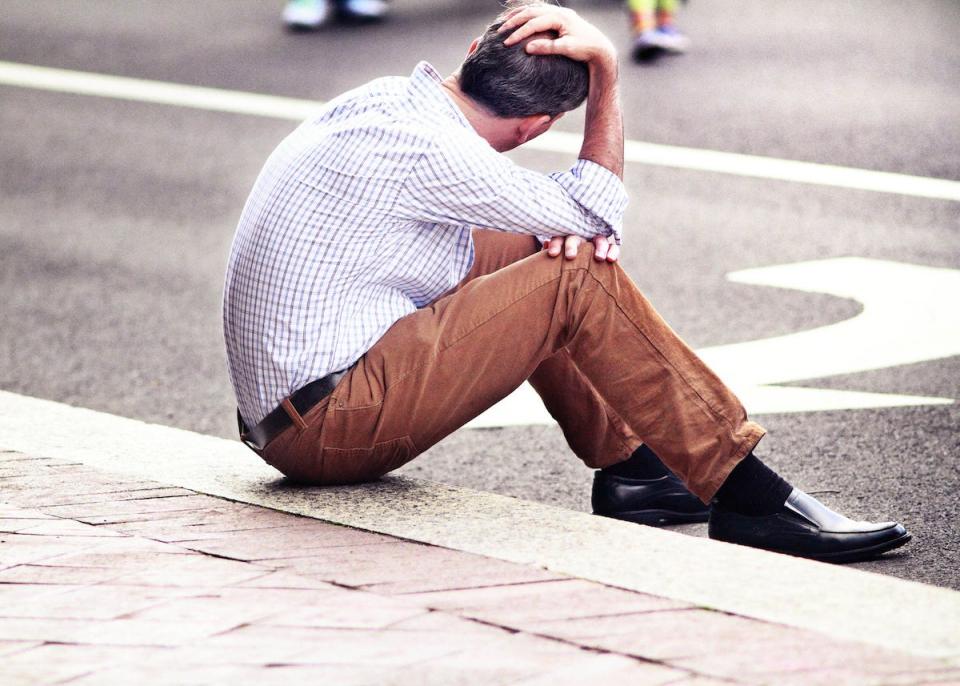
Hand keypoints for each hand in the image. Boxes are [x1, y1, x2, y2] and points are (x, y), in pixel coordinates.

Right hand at [499, 4, 616, 65]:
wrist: (600, 49)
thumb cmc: (585, 50)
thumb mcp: (566, 49)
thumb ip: (547, 47)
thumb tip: (527, 47)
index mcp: (560, 18)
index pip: (533, 23)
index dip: (518, 33)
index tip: (506, 43)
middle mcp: (559, 12)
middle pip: (530, 12)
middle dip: (513, 22)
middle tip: (500, 32)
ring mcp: (559, 13)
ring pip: (534, 9)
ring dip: (518, 15)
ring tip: (504, 23)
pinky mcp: (559, 18)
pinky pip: (539, 12)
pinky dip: (527, 15)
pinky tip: (518, 20)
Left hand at [543, 235, 619, 261]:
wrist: (582, 264)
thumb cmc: (564, 264)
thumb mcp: (557, 259)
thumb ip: (551, 251)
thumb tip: (545, 244)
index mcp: (566, 239)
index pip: (559, 237)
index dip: (556, 244)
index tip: (552, 254)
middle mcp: (581, 237)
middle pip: (577, 236)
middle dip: (573, 245)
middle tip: (570, 257)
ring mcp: (595, 241)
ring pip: (599, 239)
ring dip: (599, 247)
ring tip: (599, 258)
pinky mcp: (608, 247)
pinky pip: (613, 246)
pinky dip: (612, 251)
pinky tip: (611, 259)